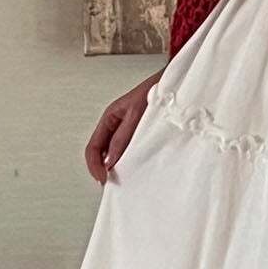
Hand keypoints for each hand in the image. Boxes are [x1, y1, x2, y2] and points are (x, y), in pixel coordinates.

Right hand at [85, 70, 162, 184]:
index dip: (94, 166)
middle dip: (103, 169)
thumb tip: (109, 162)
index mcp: (109, 119)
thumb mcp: (136, 115)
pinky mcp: (139, 134)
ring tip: (124, 180)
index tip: (103, 179)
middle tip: (113, 185)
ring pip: (113, 154)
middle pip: (100, 153)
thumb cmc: (155, 92)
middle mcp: (115, 126)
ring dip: (115, 167)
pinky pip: (128, 151)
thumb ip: (122, 138)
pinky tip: (136, 168)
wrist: (174, 83)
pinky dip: (128, 162)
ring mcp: (126, 131)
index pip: (93, 148)